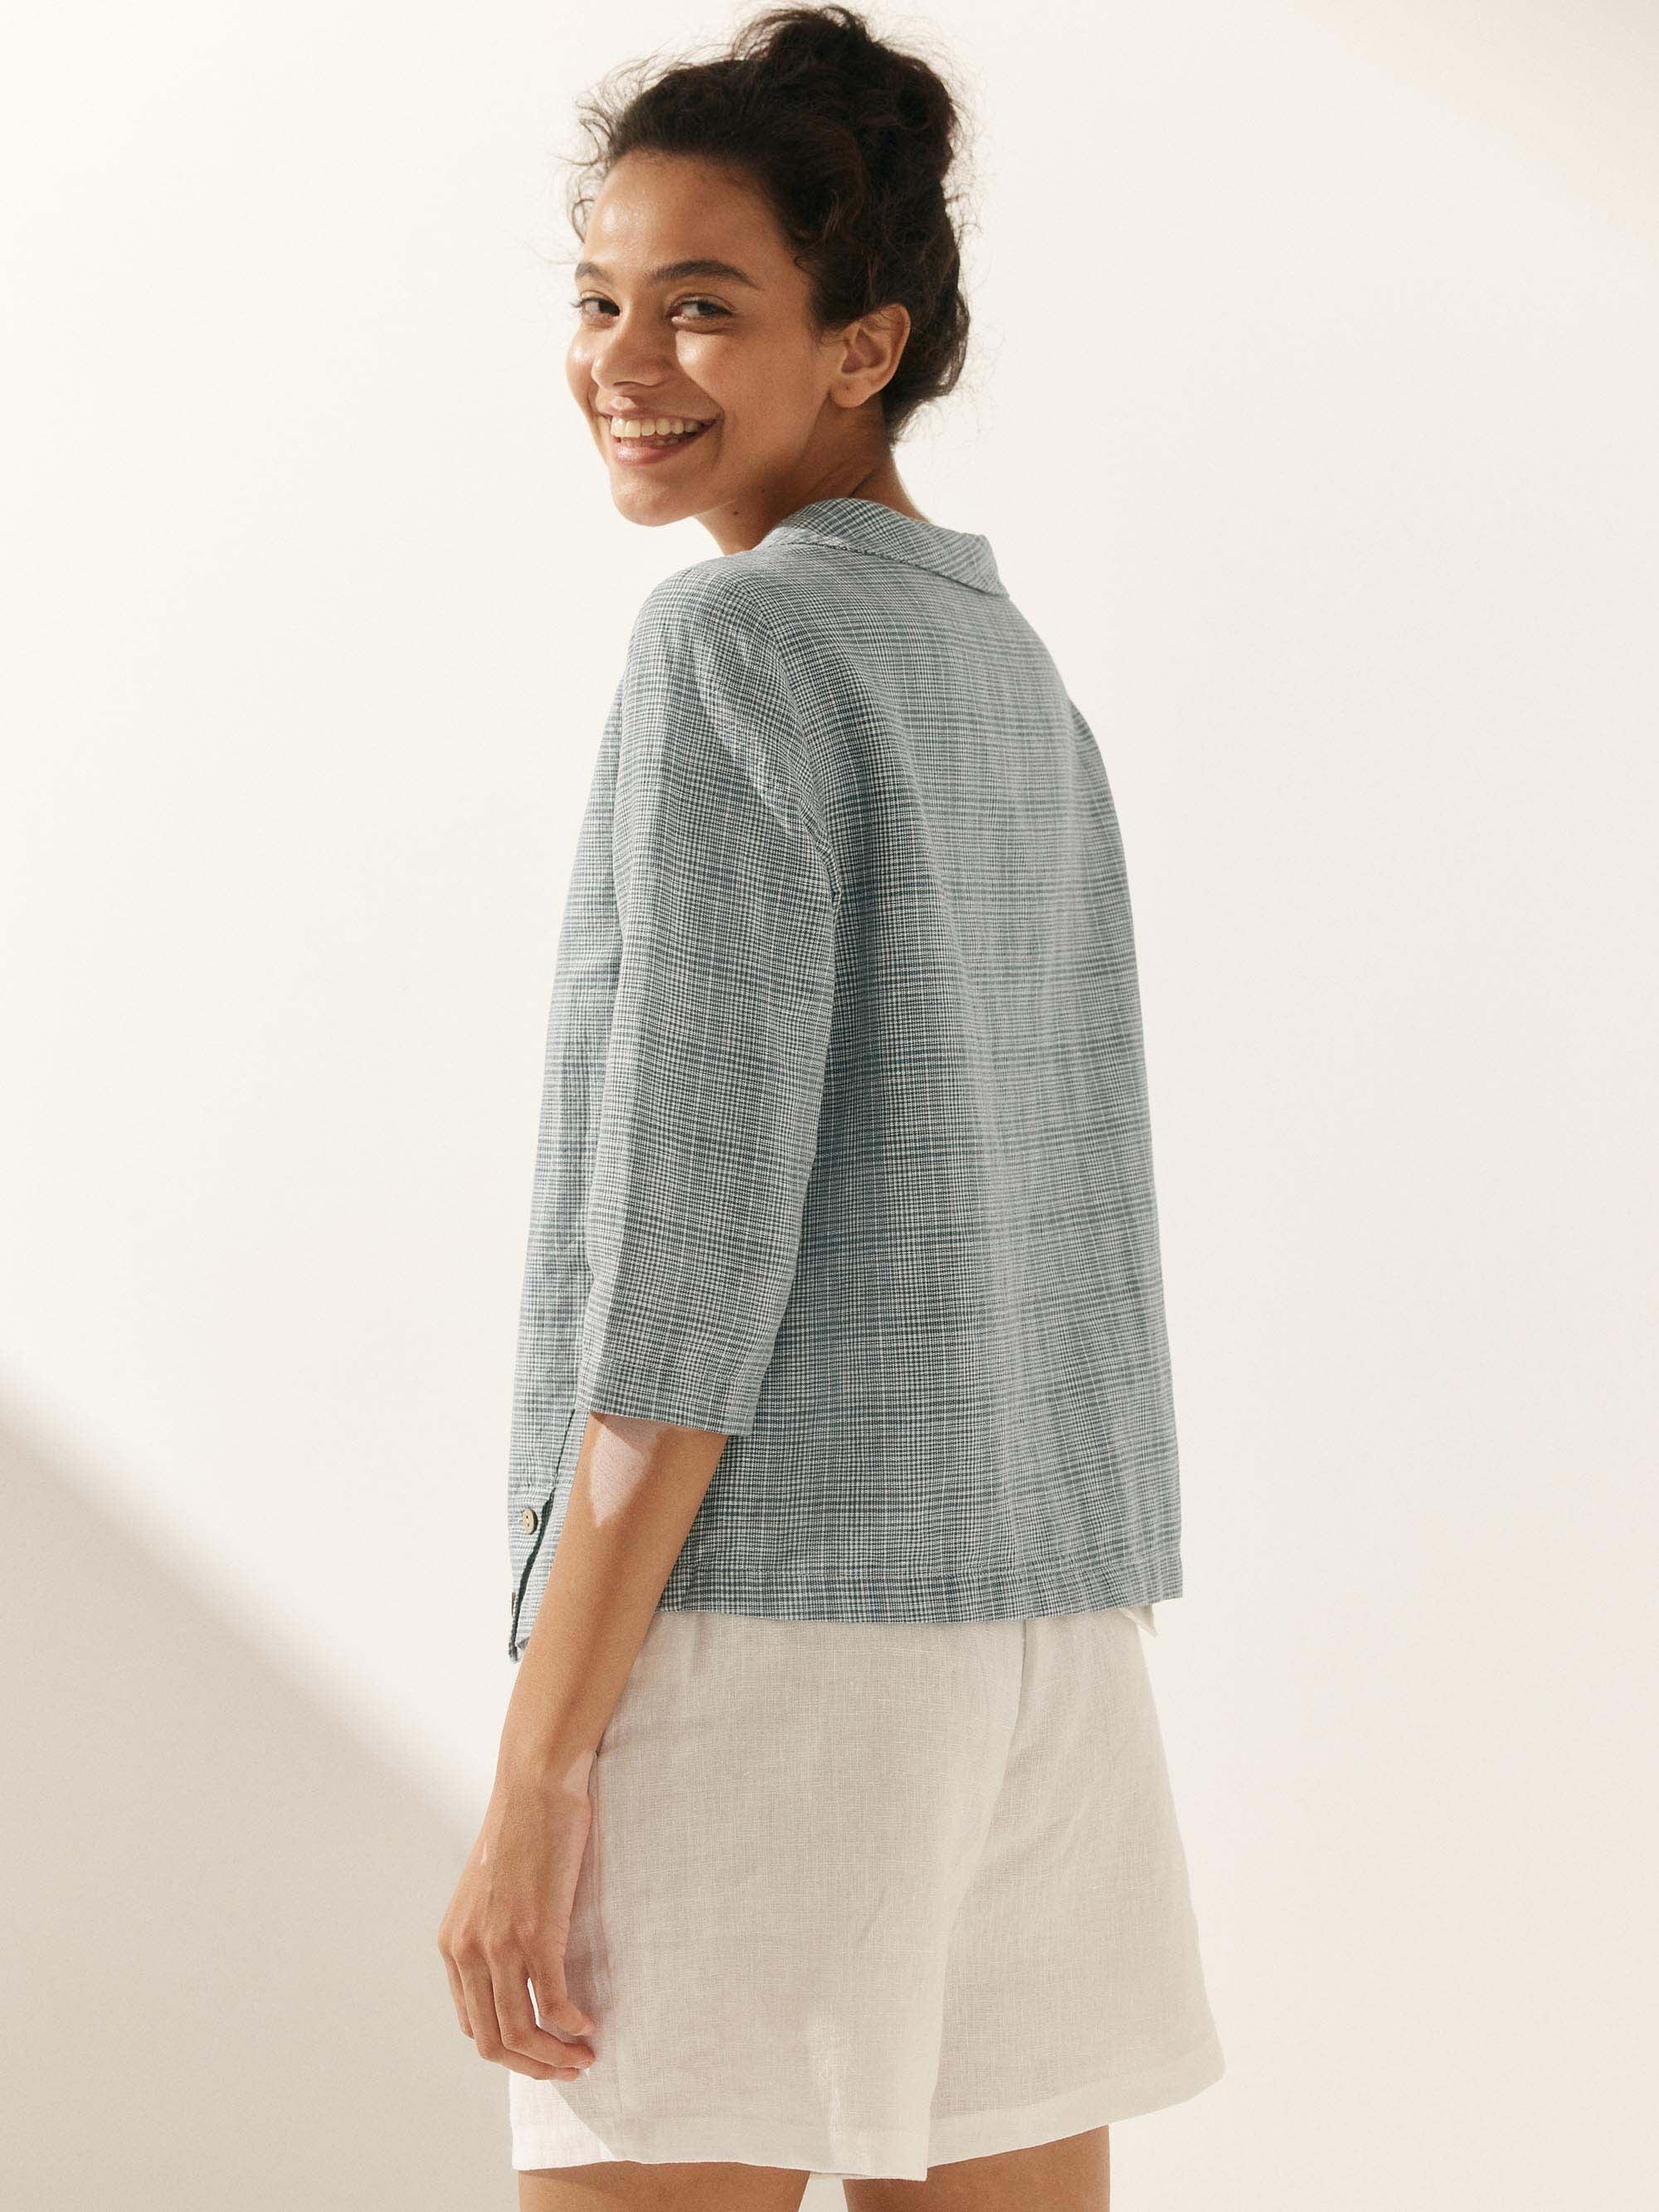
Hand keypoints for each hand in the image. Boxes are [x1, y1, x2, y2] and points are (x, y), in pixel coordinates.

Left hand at [437, 1759, 599, 2083]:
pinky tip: (589, 2024)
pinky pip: (553, 2002)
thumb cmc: (522, 1831)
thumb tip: (518, 1970)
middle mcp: (467, 1951)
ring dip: (555, 2056)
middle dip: (532, 2066)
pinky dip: (572, 2024)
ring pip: (521, 2031)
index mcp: (452, 1945)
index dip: (508, 2049)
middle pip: (492, 2040)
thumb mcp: (490, 1892)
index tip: (541, 2052)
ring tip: (584, 2056)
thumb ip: (492, 1933)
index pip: (471, 2024)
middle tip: (568, 2068)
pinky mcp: (535, 1932)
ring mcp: (500, 1944)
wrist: (535, 1786)